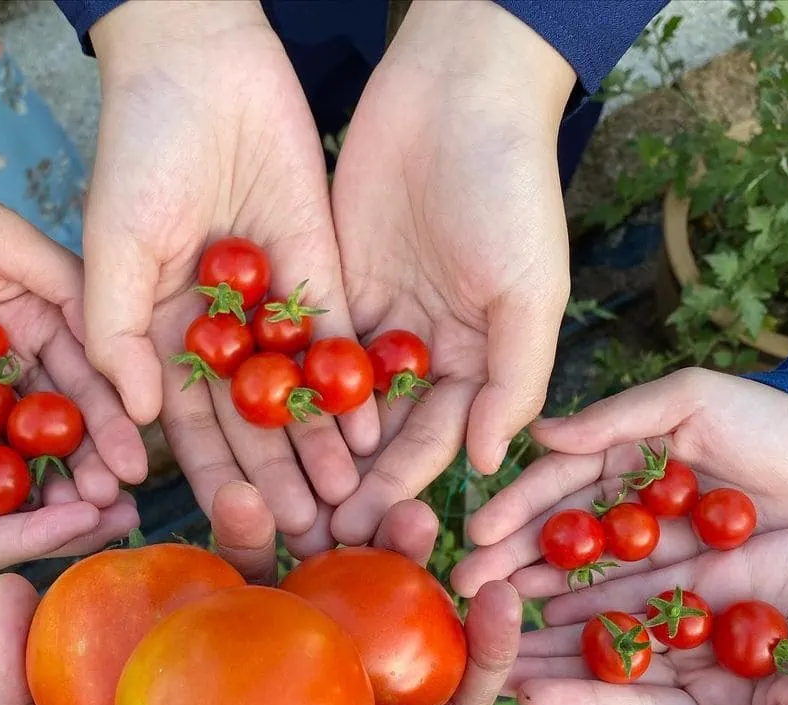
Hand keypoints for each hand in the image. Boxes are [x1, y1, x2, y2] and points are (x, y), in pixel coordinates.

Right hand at [83, 0, 378, 543]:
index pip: (190, 425)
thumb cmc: (138, 152)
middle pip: (252, 424)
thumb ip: (116, 332)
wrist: (203, 63)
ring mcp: (272, 311)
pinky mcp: (319, 276)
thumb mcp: (112, 244)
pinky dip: (353, 390)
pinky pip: (338, 344)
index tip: (244, 522)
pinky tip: (372, 435)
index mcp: (162, 338)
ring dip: (320, 450)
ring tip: (346, 502)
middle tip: (309, 531)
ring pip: (298, 396)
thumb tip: (140, 416)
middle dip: (280, 478)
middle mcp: (219, 338)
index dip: (216, 475)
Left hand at [329, 0, 575, 545]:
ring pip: (339, 401)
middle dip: (352, 481)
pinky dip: (286, 386)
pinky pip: (306, 347)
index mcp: (478, 361)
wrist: (457, 92)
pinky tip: (257, 426)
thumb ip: (515, 378)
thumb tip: (492, 463)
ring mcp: (374, 322)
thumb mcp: (531, 290)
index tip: (369, 527)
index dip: (404, 484)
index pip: (436, 439)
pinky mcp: (330, 288)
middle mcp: (424, 354)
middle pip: (382, 434)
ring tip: (278, 494)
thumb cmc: (512, 191)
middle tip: (313, 529)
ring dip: (312, 448)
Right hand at [453, 367, 787, 596]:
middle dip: (508, 564)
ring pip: (583, 585)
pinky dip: (588, 628)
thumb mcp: (694, 399)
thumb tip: (538, 432)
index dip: (516, 509)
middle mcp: (628, 517)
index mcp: (624, 465)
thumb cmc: (774, 427)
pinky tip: (552, 639)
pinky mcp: (683, 599)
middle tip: (465, 587)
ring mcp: (654, 561)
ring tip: (495, 620)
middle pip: (558, 545)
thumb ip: (618, 417)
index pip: (557, 489)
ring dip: (535, 602)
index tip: (478, 532)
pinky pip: (629, 616)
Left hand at [508, 524, 787, 704]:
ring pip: (613, 609)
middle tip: (488, 644)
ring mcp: (696, 614)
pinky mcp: (707, 564)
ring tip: (504, 595)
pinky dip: (600, 560)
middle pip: (607, 660)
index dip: (577, 700)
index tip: (522, 690)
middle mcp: (692, 668)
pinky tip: (552, 552)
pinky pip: (642, 562)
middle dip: (549, 653)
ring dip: (559, 605)